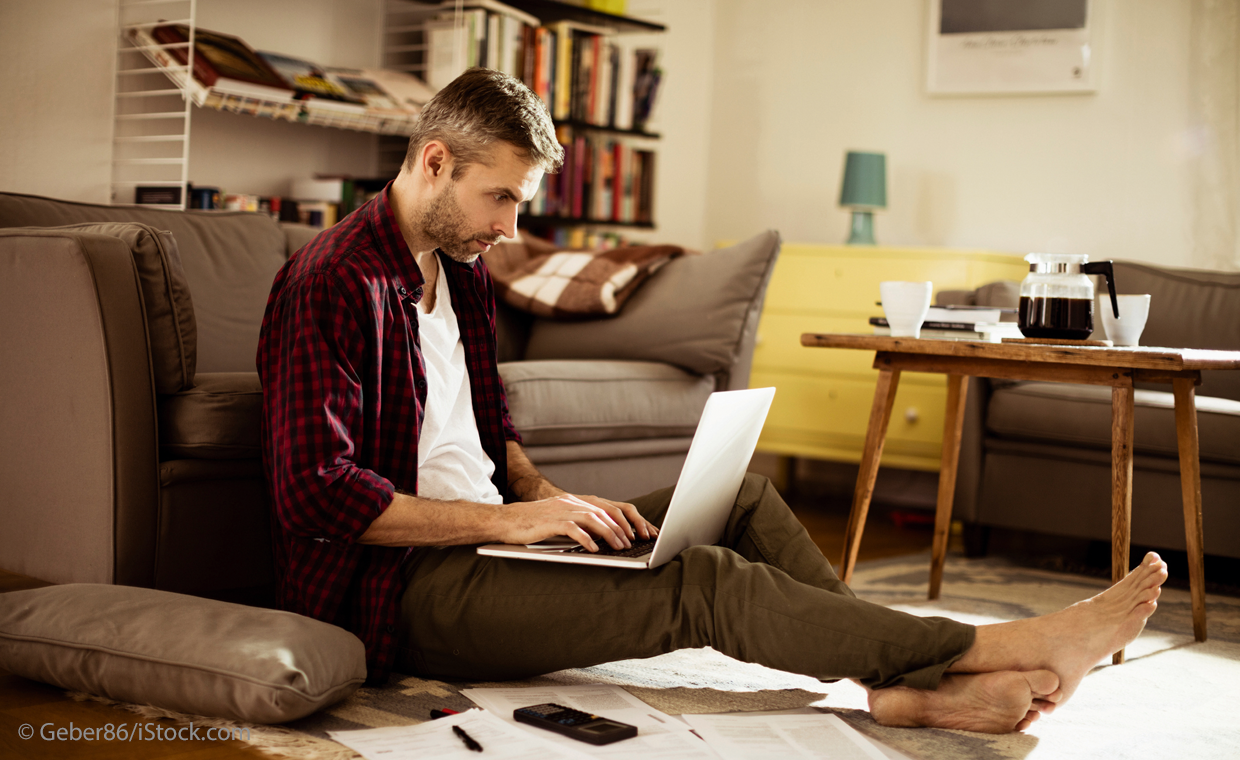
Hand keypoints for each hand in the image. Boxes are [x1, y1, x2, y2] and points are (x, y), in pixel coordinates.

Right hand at [498, 494, 658, 551]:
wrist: (506, 520)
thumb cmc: (534, 525)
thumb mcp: (562, 520)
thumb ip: (582, 524)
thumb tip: (605, 537)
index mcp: (578, 501)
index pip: (611, 506)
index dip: (630, 518)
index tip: (643, 532)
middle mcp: (572, 502)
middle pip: (606, 510)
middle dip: (625, 526)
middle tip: (636, 541)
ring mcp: (561, 510)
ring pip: (594, 518)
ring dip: (610, 533)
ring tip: (620, 547)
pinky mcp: (550, 521)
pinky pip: (573, 528)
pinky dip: (586, 539)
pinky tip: (595, 549)